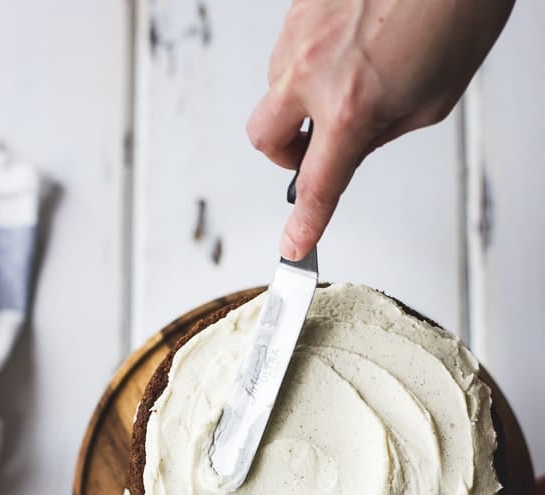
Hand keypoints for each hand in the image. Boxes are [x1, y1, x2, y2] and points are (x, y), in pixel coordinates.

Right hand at [248, 0, 514, 259]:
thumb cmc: (457, 10)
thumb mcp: (432, 100)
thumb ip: (382, 133)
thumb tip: (355, 144)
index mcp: (350, 107)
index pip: (316, 186)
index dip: (303, 224)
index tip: (294, 244)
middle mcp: (313, 70)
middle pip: (264, 137)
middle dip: (284, 153)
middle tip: (313, 150)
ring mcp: (300, 31)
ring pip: (274, 86)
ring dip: (300, 100)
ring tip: (349, 81)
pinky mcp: (300, 3)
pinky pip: (290, 48)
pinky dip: (311, 61)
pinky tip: (349, 47)